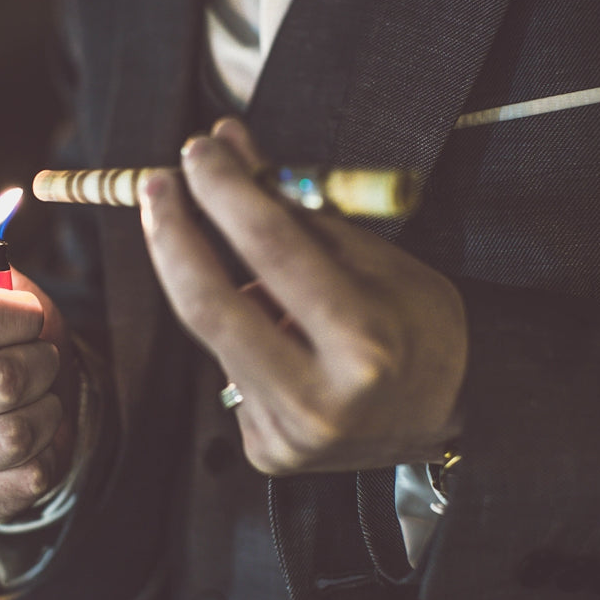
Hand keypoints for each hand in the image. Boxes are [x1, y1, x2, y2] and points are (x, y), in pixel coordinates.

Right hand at [0, 219, 76, 522]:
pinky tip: (35, 440)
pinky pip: (24, 479)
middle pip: (1, 381)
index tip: (29, 318)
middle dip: (41, 365)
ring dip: (46, 411)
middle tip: (42, 361)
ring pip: (15, 434)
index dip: (18, 315)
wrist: (17, 403)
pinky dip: (47, 455)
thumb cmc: (2, 336)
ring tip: (39, 399)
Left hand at [138, 118, 466, 474]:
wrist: (444, 415)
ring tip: (220, 247)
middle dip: (172, 235)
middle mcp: (321, 399)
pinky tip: (266, 324)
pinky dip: (237, 331)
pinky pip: (230, 369)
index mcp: (365, 342)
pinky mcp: (267, 452)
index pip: (272, 248)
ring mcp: (288, 434)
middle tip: (156, 185)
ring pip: (213, 335)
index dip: (225, 191)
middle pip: (210, 303)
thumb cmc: (418, 325)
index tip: (198, 151)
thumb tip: (229, 147)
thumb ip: (294, 207)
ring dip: (202, 279)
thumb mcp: (375, 258)